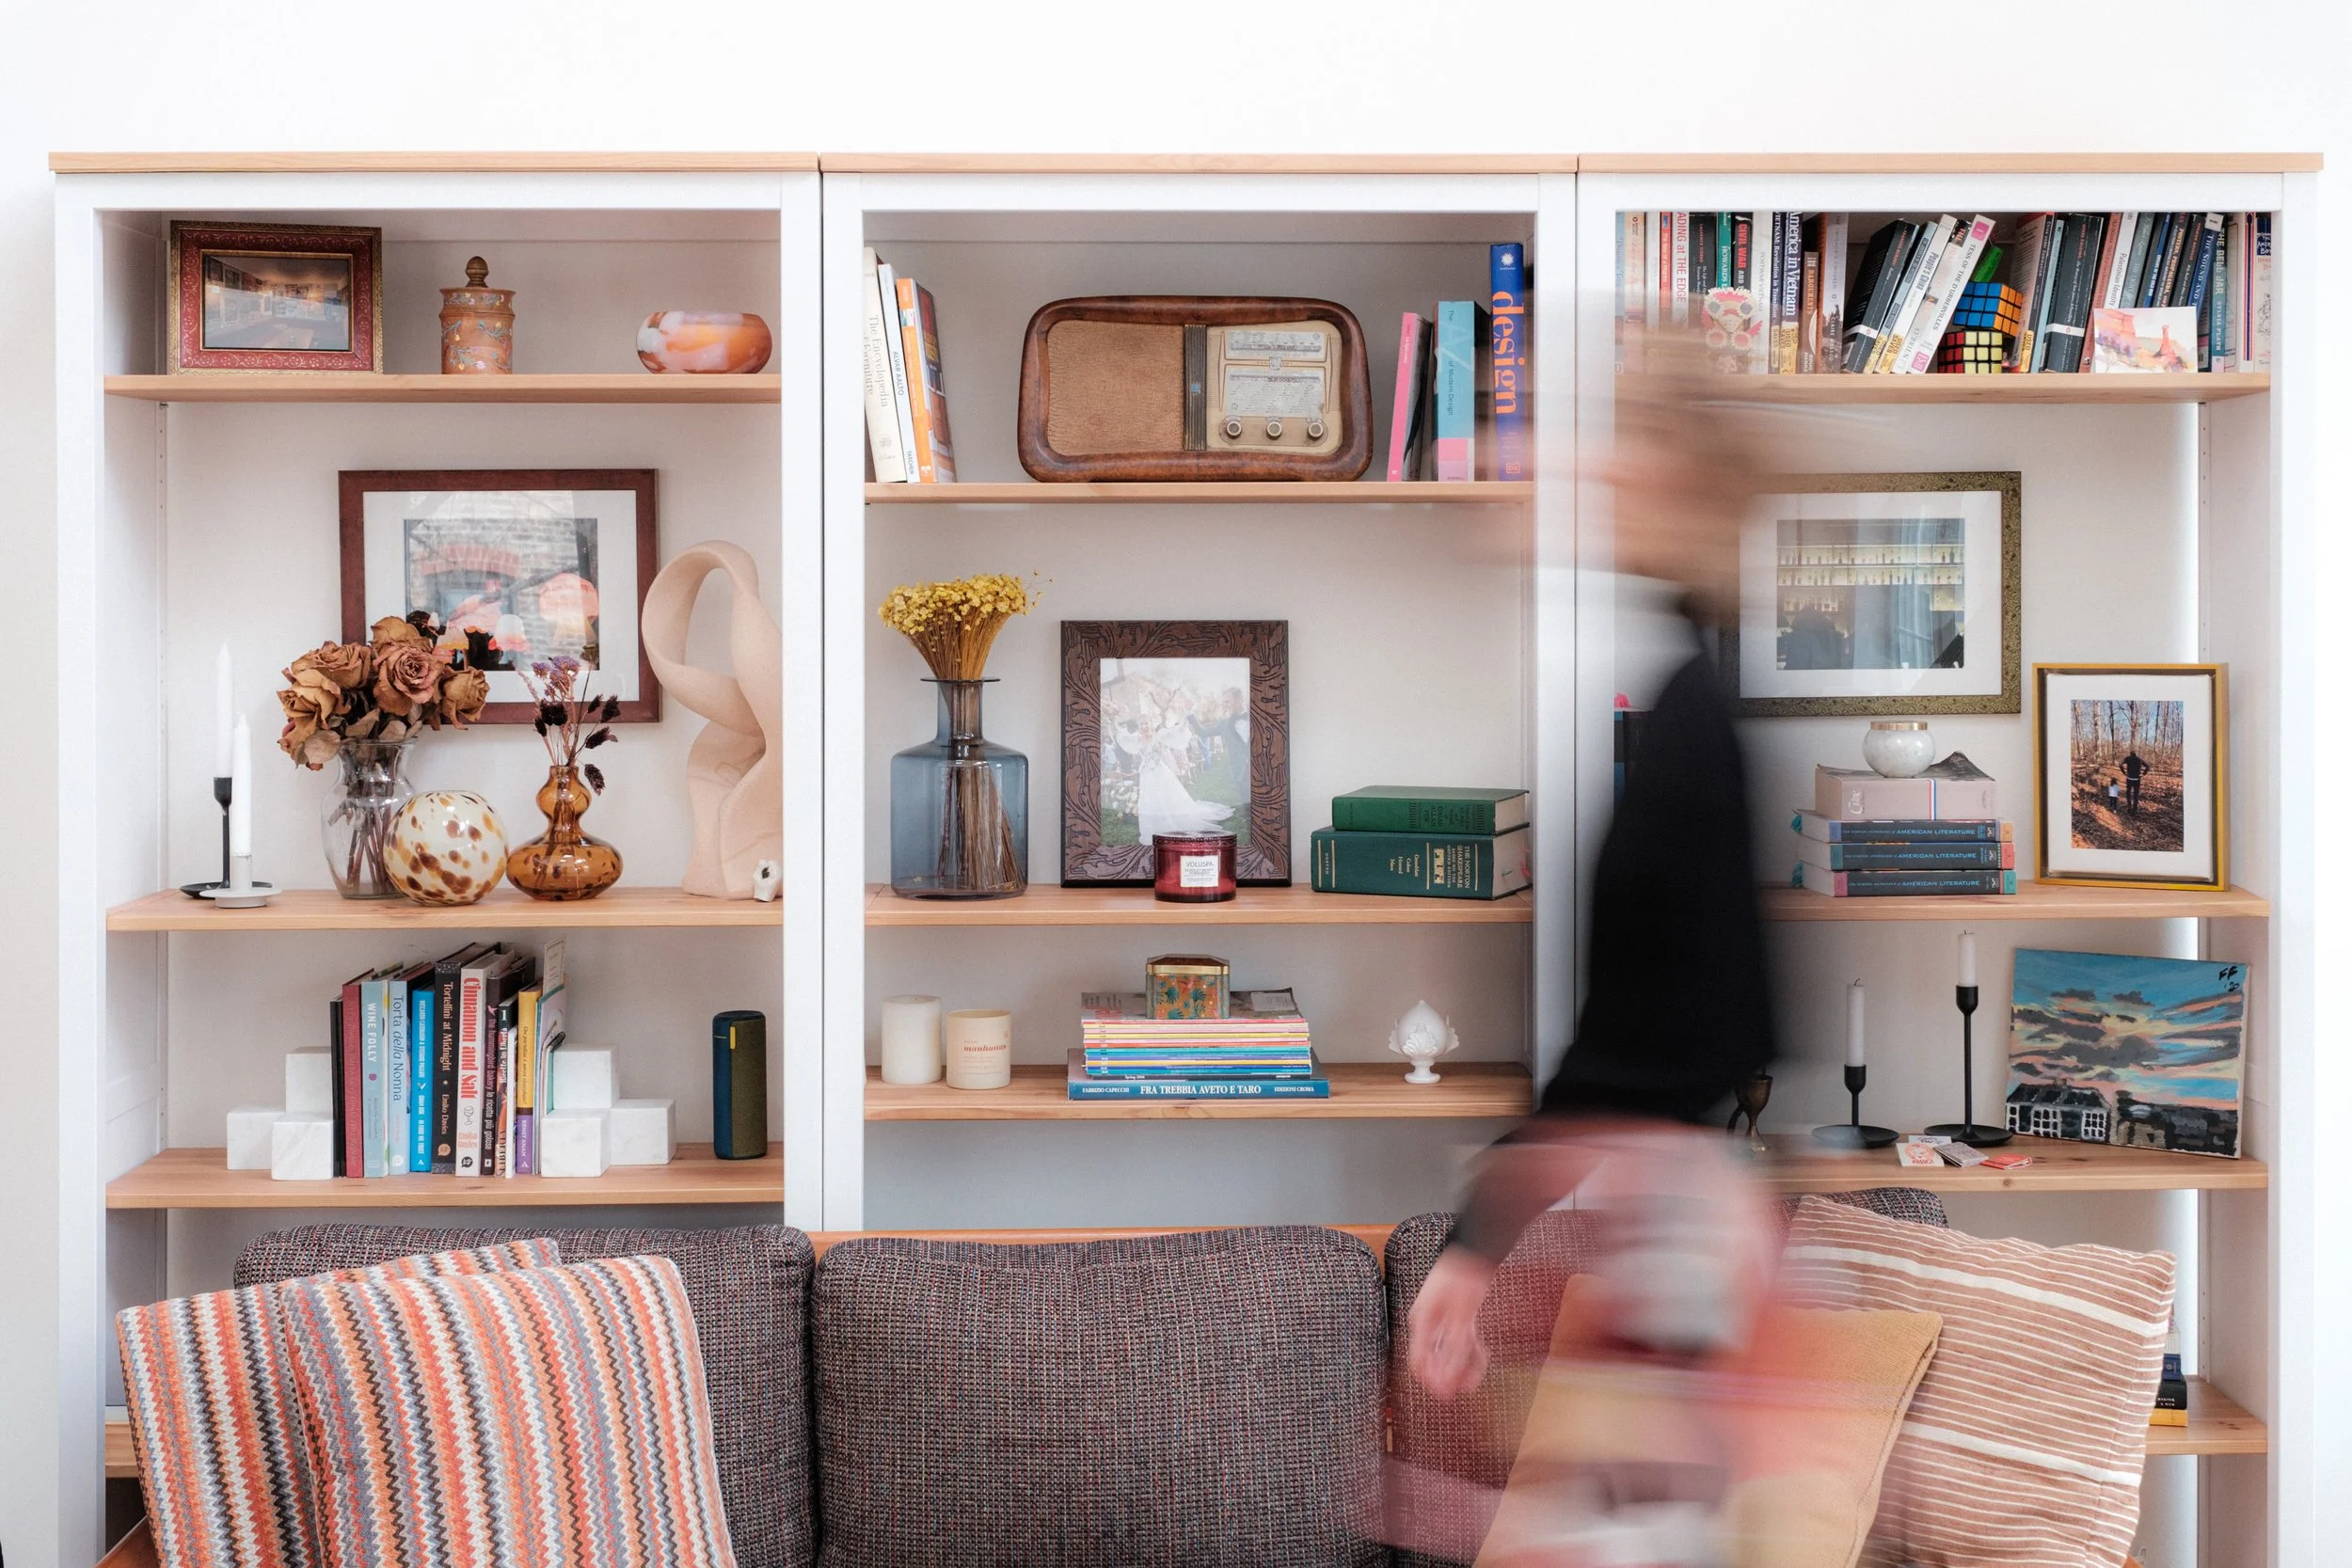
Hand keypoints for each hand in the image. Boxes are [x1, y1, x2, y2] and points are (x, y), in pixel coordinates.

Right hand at [1407, 1245, 1497, 1401]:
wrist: (1475, 1253)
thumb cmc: (1461, 1279)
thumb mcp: (1460, 1318)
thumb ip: (1455, 1348)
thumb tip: (1449, 1376)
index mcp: (1422, 1321)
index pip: (1418, 1359)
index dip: (1430, 1378)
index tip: (1443, 1394)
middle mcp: (1429, 1322)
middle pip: (1434, 1356)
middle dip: (1446, 1375)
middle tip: (1457, 1391)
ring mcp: (1444, 1318)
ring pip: (1450, 1350)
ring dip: (1461, 1366)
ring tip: (1471, 1382)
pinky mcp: (1459, 1315)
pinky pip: (1463, 1339)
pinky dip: (1472, 1351)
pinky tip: (1482, 1359)